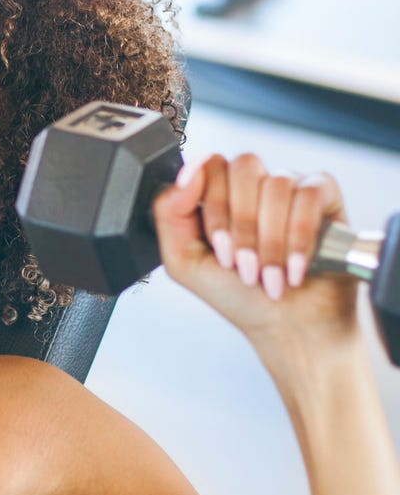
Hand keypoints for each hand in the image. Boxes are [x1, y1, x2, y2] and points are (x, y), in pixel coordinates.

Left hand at [152, 154, 361, 362]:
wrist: (289, 329)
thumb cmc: (238, 295)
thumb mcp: (184, 261)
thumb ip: (169, 212)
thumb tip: (188, 173)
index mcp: (216, 191)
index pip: (209, 165)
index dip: (215, 208)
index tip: (220, 248)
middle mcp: (252, 183)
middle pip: (244, 167)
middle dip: (243, 225)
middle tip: (245, 266)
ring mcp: (289, 186)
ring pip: (277, 184)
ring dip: (271, 240)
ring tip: (270, 276)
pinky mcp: (325, 197)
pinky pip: (310, 194)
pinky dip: (300, 236)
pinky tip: (295, 267)